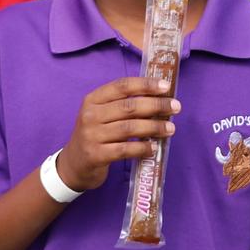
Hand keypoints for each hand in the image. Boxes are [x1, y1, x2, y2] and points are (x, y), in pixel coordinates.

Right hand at [56, 77, 179, 190]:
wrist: (73, 165)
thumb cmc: (95, 135)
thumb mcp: (101, 115)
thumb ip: (123, 105)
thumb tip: (159, 98)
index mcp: (93, 99)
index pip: (122, 86)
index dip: (145, 85)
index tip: (166, 86)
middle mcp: (90, 115)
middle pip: (129, 106)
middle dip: (156, 105)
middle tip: (175, 107)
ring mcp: (92, 135)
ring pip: (130, 128)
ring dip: (154, 127)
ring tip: (170, 128)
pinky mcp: (96, 155)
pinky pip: (125, 149)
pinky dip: (142, 148)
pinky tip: (154, 147)